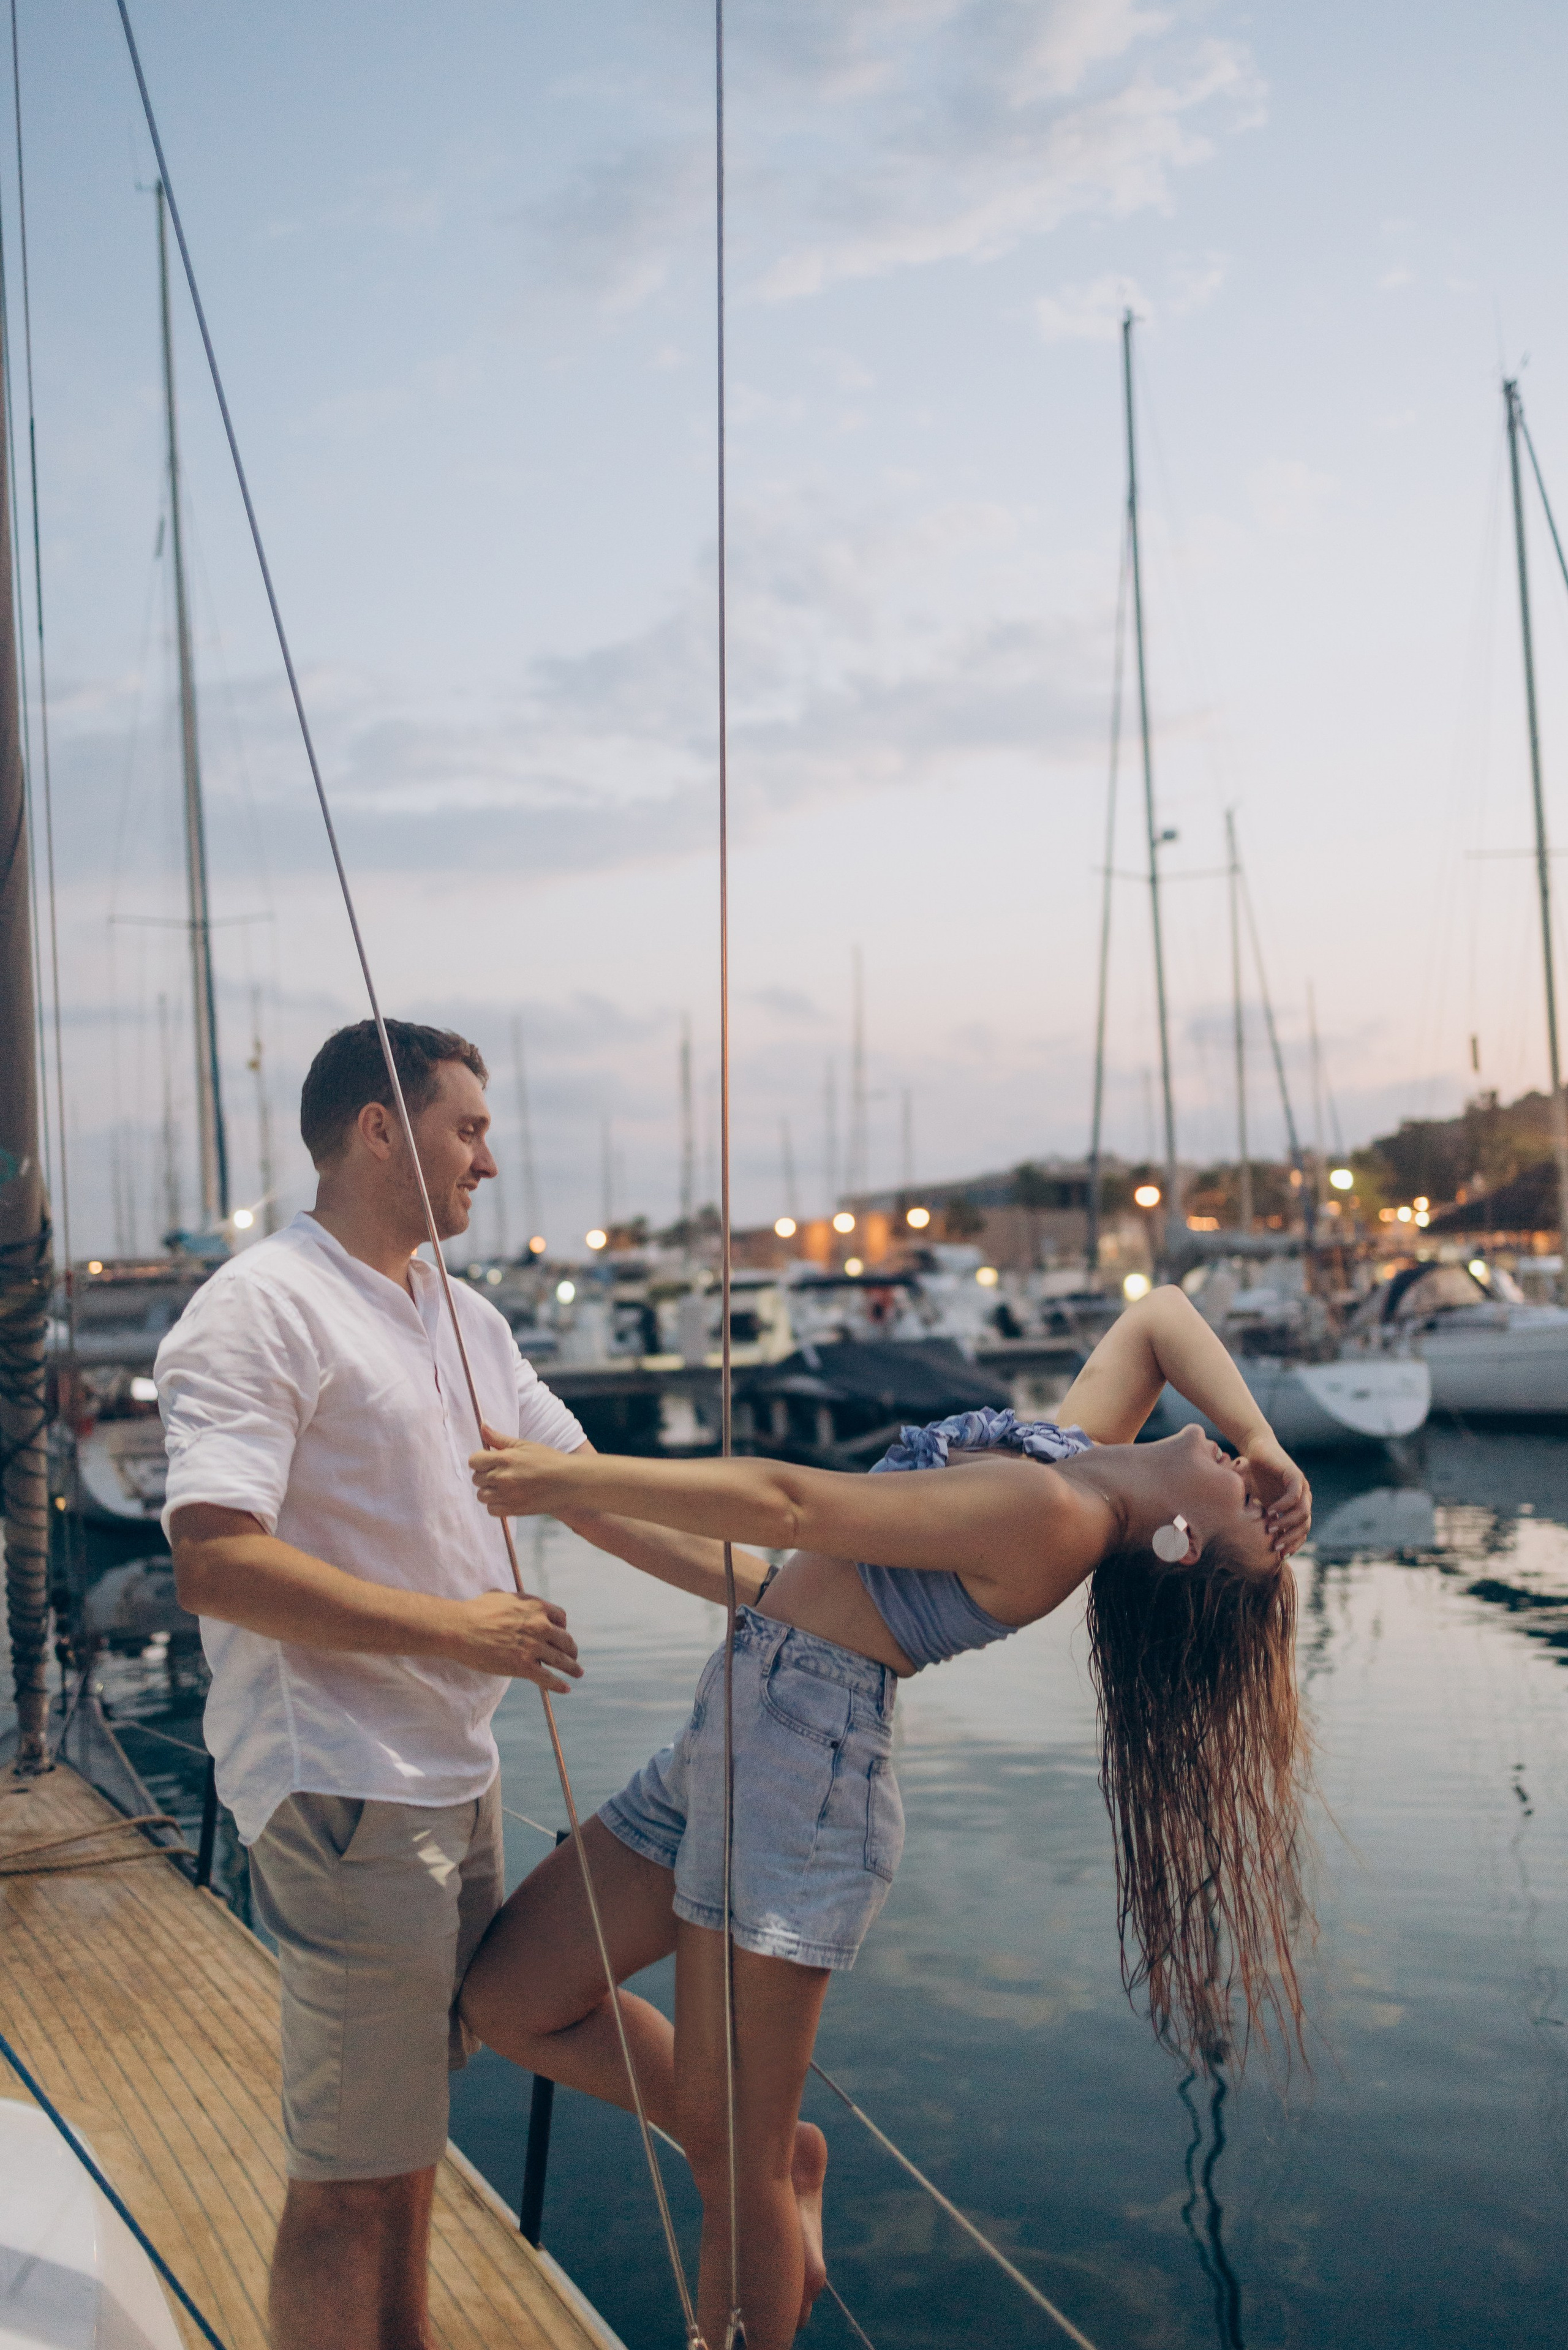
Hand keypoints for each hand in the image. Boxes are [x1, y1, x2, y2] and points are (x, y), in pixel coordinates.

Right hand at [440, 1590, 581, 1691]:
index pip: (560, 1618)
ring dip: (572, 1668)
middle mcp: (539, 1625)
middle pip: (565, 1640)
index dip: (562, 1627)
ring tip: (578, 1673)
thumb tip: (517, 1602)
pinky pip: (547, 1678)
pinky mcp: (523, 1665)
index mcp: (535, 1607)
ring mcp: (533, 1646)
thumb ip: (516, 1601)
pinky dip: (559, 1685)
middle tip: (573, 1656)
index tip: (560, 1635)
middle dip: (571, 1649)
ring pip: (561, 1660)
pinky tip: (566, 1689)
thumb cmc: (475, 1611)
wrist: (460, 1628)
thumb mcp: (501, 1596)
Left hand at [469, 1427, 573, 1518]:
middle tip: (500, 1473)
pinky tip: (507, 1497)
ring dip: (489, 1491)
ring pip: (482, 1496)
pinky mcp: (514, 1510)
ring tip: (503, 1486)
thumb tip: (482, 1426)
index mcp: (505, 1458)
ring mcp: (508, 1495)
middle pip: (476, 1479)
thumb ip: (499, 1438)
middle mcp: (503, 1477)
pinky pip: (491, 1510)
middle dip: (485, 1475)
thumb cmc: (548, 1460)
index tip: (489, 1461)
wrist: (568, 1482)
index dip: (480, 1460)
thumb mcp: (524, 1445)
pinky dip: (496, 1505)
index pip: (474, 1461)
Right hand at [1241, 1431, 1311, 1557]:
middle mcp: (1303, 1498)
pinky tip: (1270, 1511)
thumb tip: (1253, 1545)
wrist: (1255, 1449)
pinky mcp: (1295, 1475)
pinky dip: (1283, 1506)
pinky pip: (1294, 1496)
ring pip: (1303, 1513)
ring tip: (1270, 1528)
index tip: (1279, 1556)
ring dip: (1286, 1524)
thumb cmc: (1255, 1476)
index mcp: (1296, 1507)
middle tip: (1275, 1547)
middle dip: (1291, 1539)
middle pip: (1305, 1526)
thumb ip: (1260, 1519)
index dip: (1293, 1545)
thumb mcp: (1257, 1502)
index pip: (1302, 1532)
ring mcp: (1301, 1487)